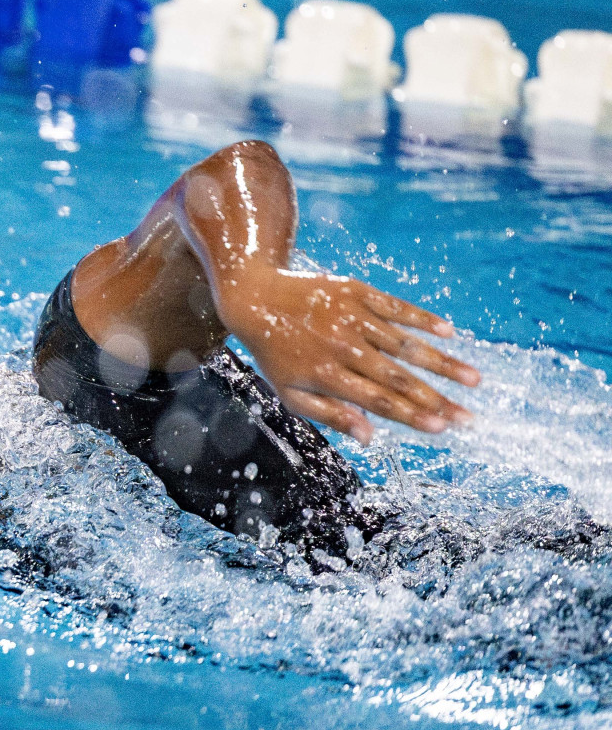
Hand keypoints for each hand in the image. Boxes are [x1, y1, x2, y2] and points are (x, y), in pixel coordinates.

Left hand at [217, 269, 480, 443]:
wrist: (255, 298)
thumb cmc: (275, 353)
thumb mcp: (290, 392)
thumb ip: (329, 414)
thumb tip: (370, 437)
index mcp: (327, 374)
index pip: (378, 400)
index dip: (411, 415)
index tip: (442, 429)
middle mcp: (344, 346)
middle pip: (398, 377)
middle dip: (437, 399)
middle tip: (470, 416)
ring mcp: (353, 317)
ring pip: (405, 344)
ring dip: (442, 362)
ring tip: (474, 379)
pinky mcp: (357, 292)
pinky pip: (397, 307)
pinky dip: (423, 320)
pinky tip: (448, 334)